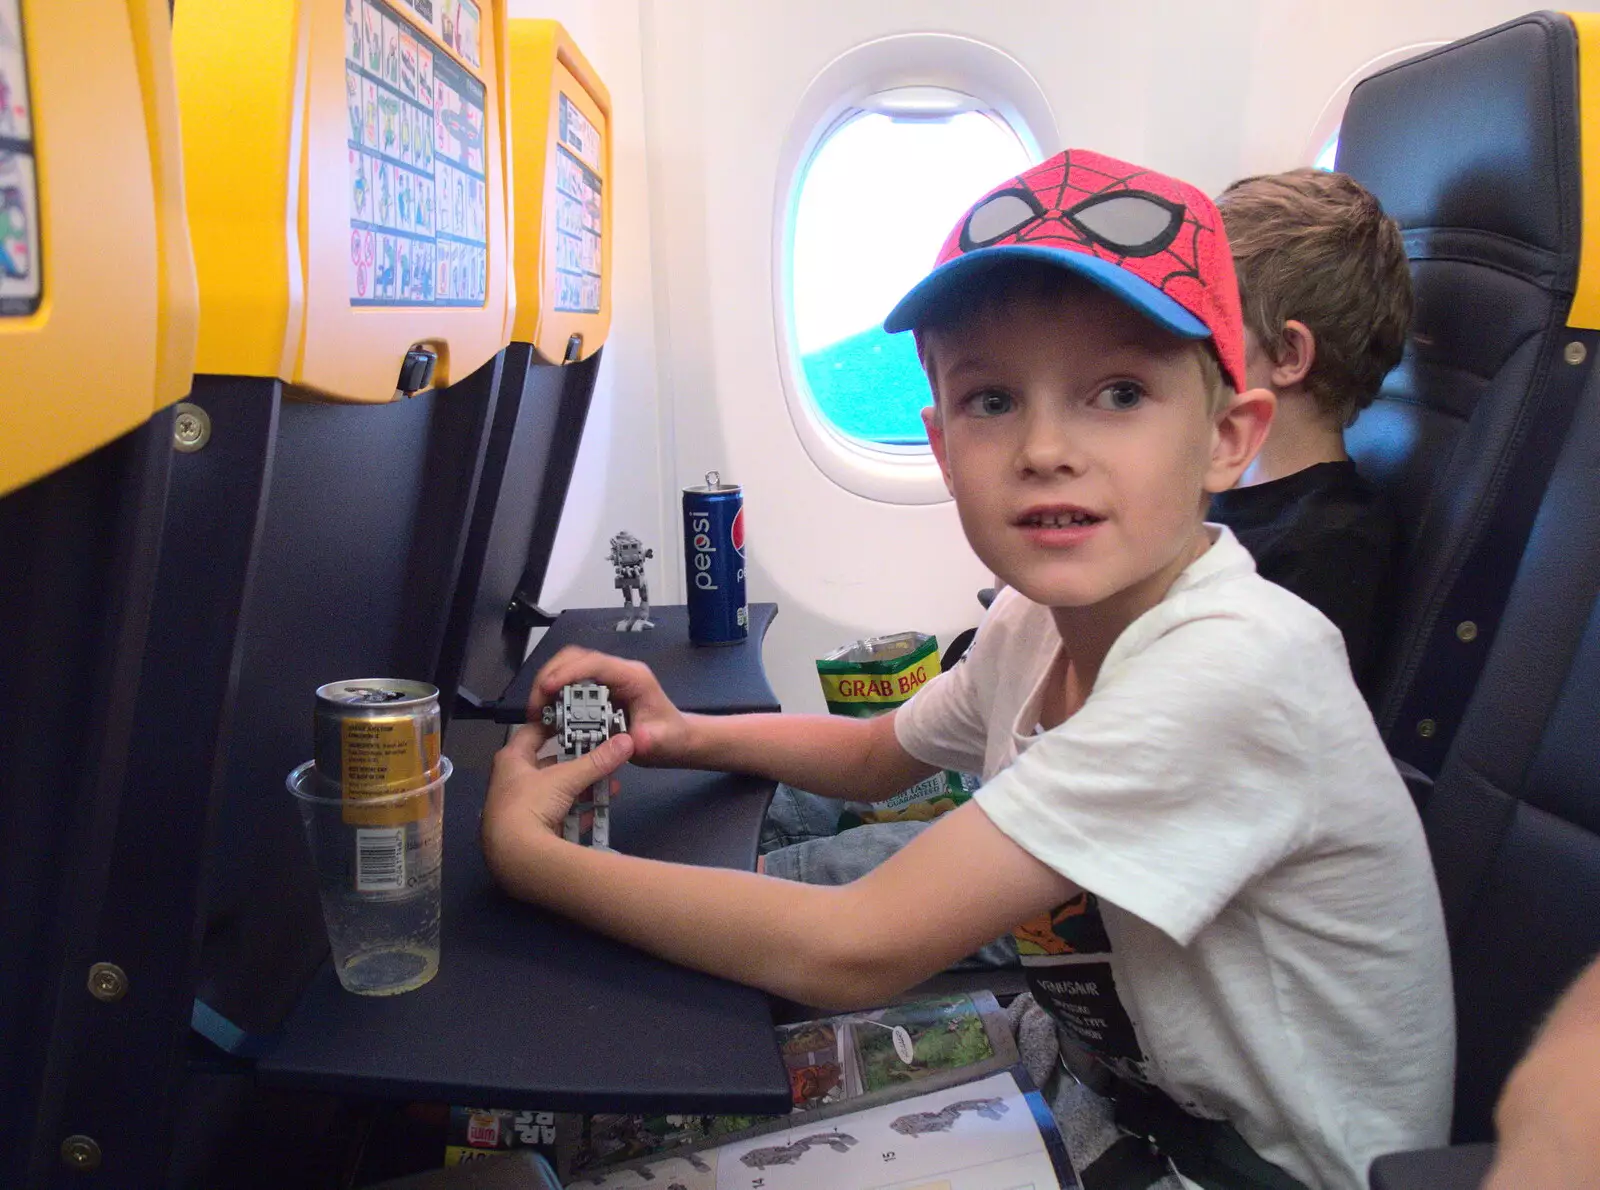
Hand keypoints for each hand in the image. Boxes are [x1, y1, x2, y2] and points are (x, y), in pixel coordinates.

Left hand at [480, 724, 633, 876]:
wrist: (515, 858)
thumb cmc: (529, 806)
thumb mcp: (566, 779)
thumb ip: (597, 761)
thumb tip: (625, 741)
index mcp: (511, 761)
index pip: (533, 732)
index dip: (554, 724)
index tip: (577, 719)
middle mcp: (513, 783)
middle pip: (549, 765)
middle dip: (577, 762)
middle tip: (601, 756)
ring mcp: (522, 809)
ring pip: (557, 792)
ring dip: (582, 790)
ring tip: (608, 786)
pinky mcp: (532, 832)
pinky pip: (560, 817)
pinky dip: (578, 814)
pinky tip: (597, 813)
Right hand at [532, 646, 692, 766]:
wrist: (676, 740)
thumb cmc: (671, 736)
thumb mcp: (661, 741)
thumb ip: (648, 740)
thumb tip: (632, 741)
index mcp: (633, 677)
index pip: (596, 664)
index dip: (569, 672)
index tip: (547, 688)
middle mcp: (617, 672)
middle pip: (576, 658)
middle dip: (551, 675)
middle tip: (536, 704)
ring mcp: (607, 680)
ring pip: (569, 667)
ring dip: (548, 684)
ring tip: (537, 710)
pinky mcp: (598, 690)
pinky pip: (570, 683)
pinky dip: (554, 695)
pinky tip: (547, 714)